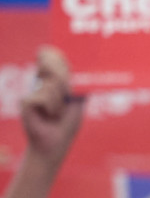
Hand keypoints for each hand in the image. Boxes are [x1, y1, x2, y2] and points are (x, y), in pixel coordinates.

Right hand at [21, 46, 83, 165]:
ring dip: (61, 102)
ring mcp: (32, 92)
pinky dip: (52, 109)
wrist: (55, 142)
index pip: (52, 60)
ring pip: (52, 85)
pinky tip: (47, 116)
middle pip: (53, 69)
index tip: (57, 55)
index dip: (55, 56)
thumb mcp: (76, 101)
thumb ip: (74, 84)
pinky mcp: (25, 101)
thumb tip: (71, 68)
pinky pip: (45, 98)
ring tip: (57, 113)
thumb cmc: (66, 123)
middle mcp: (40, 84)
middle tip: (66, 98)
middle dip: (64, 83)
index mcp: (52, 82)